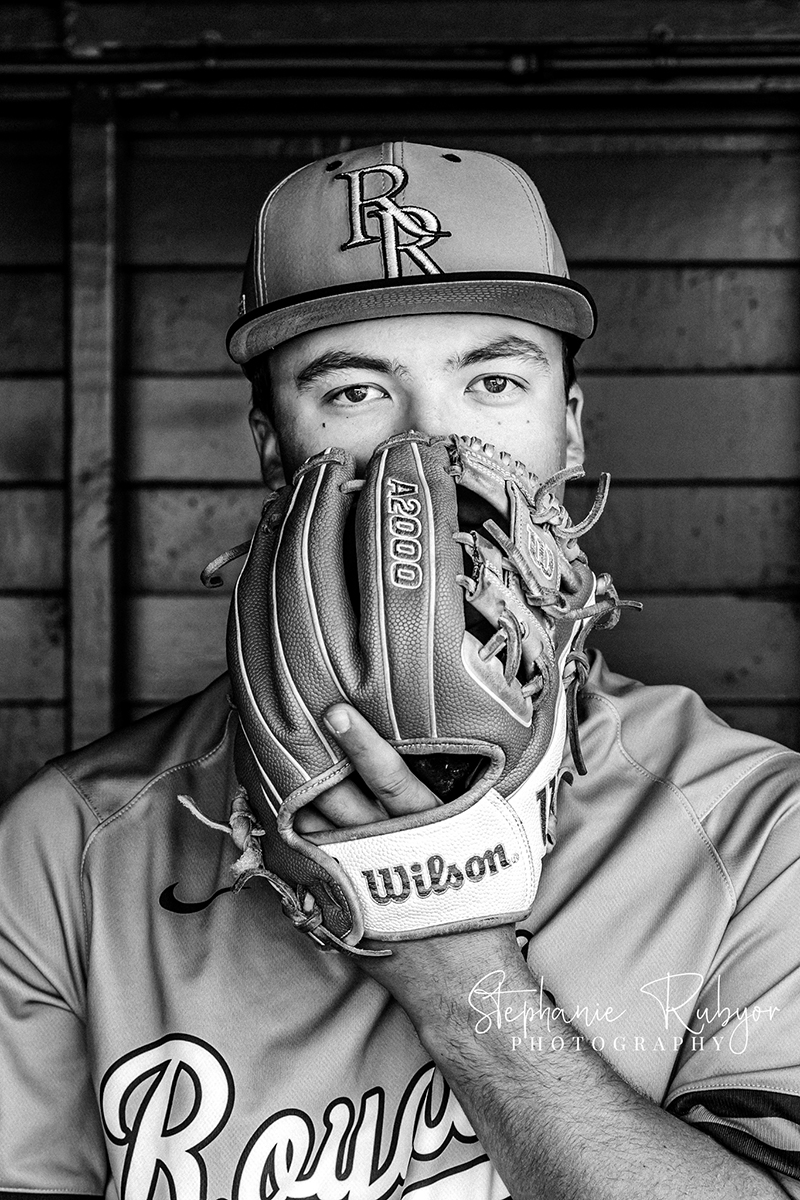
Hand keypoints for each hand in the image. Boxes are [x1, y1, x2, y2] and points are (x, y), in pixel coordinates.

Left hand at [298, 702, 519, 1012]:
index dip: (363, 744)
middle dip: (311, 761)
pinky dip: (286, 838)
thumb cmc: (482, 907)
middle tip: (285, 722)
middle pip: (337, 798)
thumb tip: (447, 761)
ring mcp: (356, 882)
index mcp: (428, 833)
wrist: (464, 986)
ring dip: (290, 795)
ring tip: (268, 757)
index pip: (391, 779)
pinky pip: (301, 864)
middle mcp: (386, 853)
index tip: (336, 713)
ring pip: (311, 828)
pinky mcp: (337, 908)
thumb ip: (463, 805)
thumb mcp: (487, 848)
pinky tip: (272, 814)